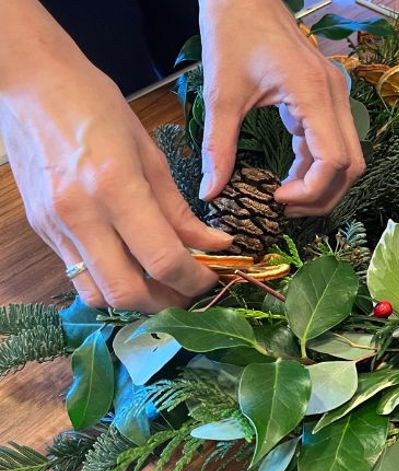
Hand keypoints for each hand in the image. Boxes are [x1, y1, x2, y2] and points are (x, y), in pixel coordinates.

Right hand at [0, 50, 232, 311]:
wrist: (28, 84)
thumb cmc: (95, 105)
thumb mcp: (150, 152)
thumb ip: (179, 209)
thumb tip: (214, 244)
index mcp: (115, 187)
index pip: (162, 259)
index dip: (194, 279)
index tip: (212, 277)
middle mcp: (81, 214)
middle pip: (127, 292)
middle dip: (166, 302)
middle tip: (190, 291)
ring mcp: (54, 226)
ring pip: (96, 294)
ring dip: (135, 301)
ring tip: (162, 286)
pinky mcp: (41, 230)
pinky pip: (76, 274)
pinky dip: (109, 282)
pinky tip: (131, 267)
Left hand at [198, 0, 364, 215]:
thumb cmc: (232, 33)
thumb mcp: (221, 95)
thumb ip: (218, 147)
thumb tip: (211, 193)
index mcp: (314, 93)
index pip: (334, 161)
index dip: (310, 191)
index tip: (276, 200)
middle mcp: (335, 96)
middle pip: (352, 166)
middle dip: (322, 197)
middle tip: (284, 210)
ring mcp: (336, 96)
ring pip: (349, 158)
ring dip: (323, 185)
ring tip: (285, 199)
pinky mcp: (328, 98)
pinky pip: (335, 143)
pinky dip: (316, 167)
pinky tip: (288, 177)